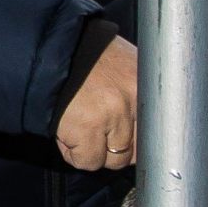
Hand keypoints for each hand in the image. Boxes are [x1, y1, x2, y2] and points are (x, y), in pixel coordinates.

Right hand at [55, 36, 141, 171]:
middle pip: (139, 149)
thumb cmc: (82, 52)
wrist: (47, 45)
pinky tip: (68, 134)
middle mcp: (135, 97)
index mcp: (147, 80)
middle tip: (100, 132)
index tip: (129, 138)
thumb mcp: (122, 61)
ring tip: (81, 129)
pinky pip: (88, 161)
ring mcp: (113, 114)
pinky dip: (75, 154)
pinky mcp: (87, 128)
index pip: (160, 129)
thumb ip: (136, 89)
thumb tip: (146, 123)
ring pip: (114, 160)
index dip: (140, 138)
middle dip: (119, 147)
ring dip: (96, 151)